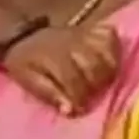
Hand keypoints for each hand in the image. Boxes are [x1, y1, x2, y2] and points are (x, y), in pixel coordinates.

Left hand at [1, 24, 119, 114]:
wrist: (24, 36)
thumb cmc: (25, 63)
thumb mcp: (27, 80)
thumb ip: (49, 94)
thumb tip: (69, 109)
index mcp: (54, 57)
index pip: (74, 79)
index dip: (80, 97)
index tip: (80, 109)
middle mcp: (71, 43)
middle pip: (94, 65)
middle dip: (96, 86)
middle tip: (92, 96)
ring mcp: (83, 34)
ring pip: (106, 51)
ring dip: (108, 70)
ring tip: (103, 83)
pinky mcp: (91, 29)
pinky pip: (110, 36)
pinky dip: (114, 49)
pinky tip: (110, 62)